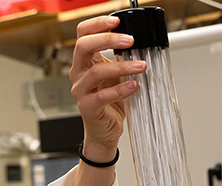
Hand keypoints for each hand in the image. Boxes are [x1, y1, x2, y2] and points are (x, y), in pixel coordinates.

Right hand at [69, 15, 147, 154]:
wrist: (105, 130)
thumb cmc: (111, 102)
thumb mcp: (117, 76)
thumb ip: (123, 61)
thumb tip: (142, 47)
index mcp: (85, 61)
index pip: (83, 34)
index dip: (97, 25)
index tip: (116, 21)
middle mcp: (79, 73)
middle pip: (83, 47)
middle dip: (107, 39)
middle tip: (130, 40)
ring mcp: (81, 90)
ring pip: (96, 71)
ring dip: (122, 66)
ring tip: (141, 66)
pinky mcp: (88, 107)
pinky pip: (102, 96)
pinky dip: (121, 90)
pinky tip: (134, 86)